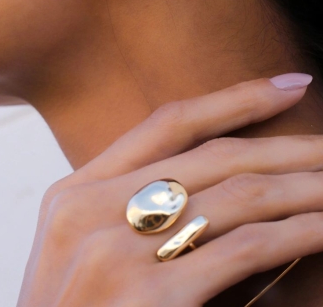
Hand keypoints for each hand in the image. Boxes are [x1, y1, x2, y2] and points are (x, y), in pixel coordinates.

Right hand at [17, 76, 322, 306]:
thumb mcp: (84, 251)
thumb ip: (129, 210)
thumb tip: (213, 183)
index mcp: (72, 193)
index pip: (166, 125)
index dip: (232, 100)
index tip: (286, 86)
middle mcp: (88, 210)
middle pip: (211, 156)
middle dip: (284, 144)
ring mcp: (113, 252)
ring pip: (236, 195)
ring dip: (302, 186)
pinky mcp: (148, 297)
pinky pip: (246, 247)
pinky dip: (297, 231)